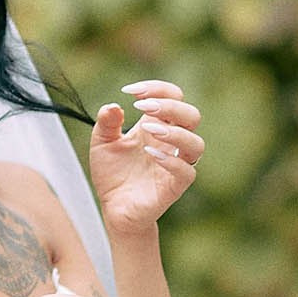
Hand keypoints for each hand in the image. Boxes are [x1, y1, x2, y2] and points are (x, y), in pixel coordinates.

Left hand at [88, 79, 204, 233]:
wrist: (113, 208)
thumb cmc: (112, 173)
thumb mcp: (101, 144)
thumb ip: (106, 124)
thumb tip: (112, 106)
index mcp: (156, 126)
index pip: (173, 97)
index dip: (157, 88)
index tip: (130, 91)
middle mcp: (170, 142)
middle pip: (191, 115)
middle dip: (170, 106)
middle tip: (142, 108)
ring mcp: (175, 164)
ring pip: (196, 144)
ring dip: (175, 133)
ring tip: (149, 130)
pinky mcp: (174, 186)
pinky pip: (187, 172)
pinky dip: (172, 161)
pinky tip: (151, 154)